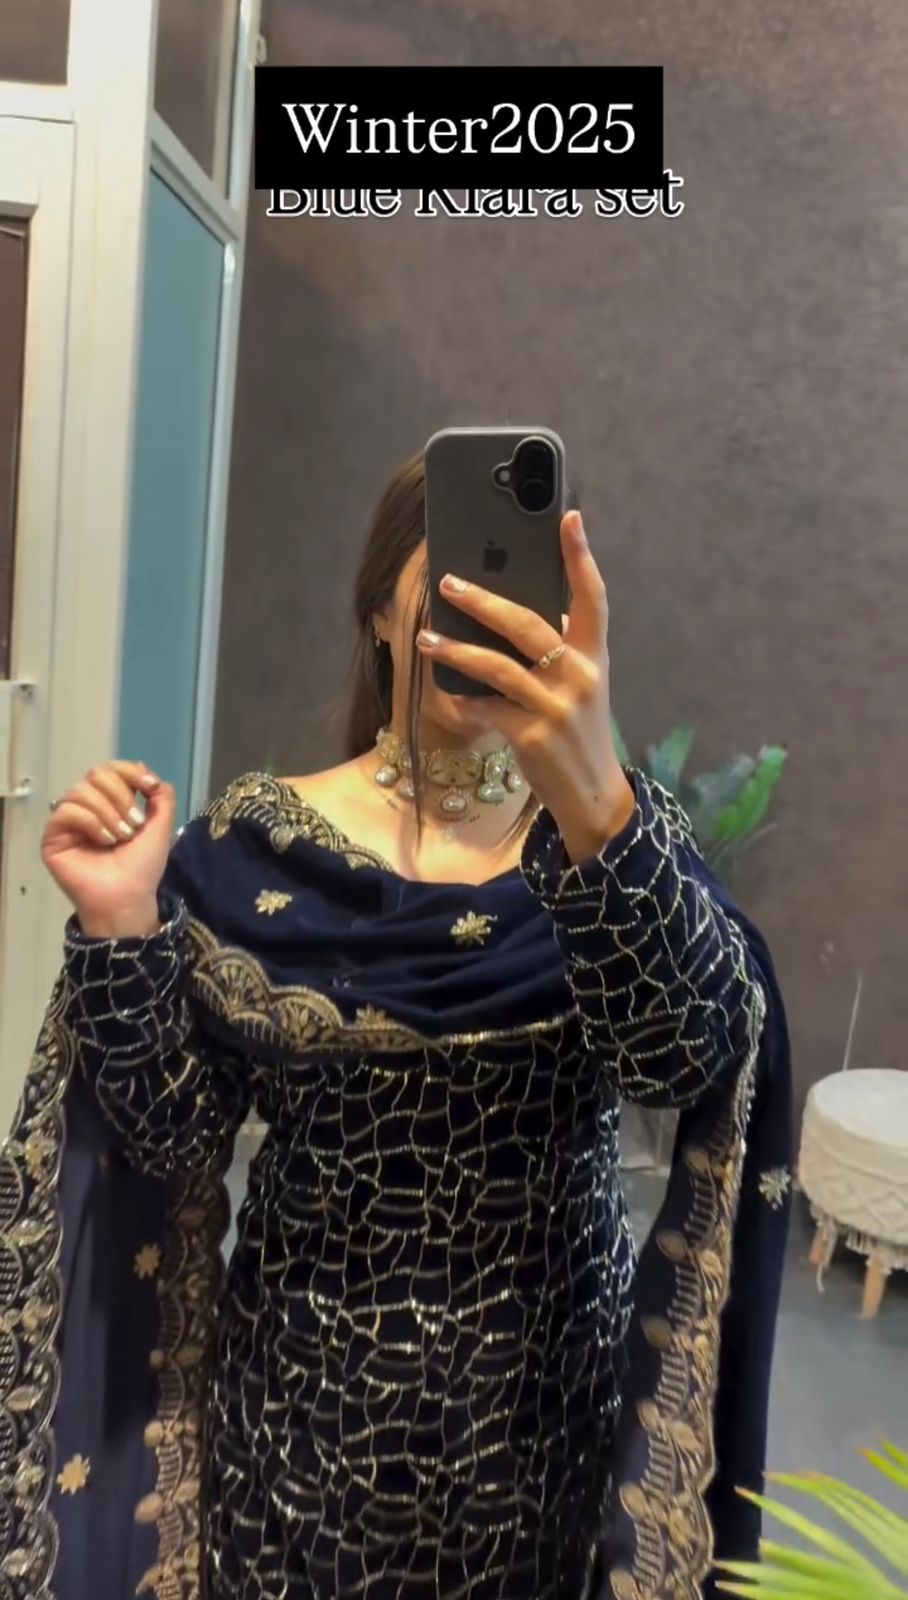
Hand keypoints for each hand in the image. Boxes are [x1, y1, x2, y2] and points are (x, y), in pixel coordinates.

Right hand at [42, 760, 175, 936]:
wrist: (127, 898)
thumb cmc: (142, 868)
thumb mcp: (160, 827)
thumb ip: (161, 796)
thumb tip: (145, 769)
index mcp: (110, 802)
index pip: (112, 770)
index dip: (130, 772)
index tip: (149, 786)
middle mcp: (87, 807)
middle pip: (96, 774)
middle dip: (121, 795)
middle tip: (134, 825)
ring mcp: (68, 821)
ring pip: (81, 791)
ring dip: (108, 812)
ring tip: (120, 837)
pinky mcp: (52, 836)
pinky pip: (66, 811)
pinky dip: (90, 822)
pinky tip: (103, 840)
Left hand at [416, 510, 635, 862]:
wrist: (592, 794)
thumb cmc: (577, 731)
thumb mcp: (580, 686)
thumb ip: (555, 652)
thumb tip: (505, 612)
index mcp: (593, 656)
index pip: (592, 597)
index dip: (581, 556)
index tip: (569, 517)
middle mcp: (579, 675)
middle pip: (528, 624)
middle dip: (484, 599)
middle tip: (447, 582)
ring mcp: (556, 707)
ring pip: (496, 666)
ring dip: (455, 649)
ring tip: (425, 638)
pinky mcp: (532, 737)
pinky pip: (485, 709)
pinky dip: (463, 700)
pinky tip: (447, 694)